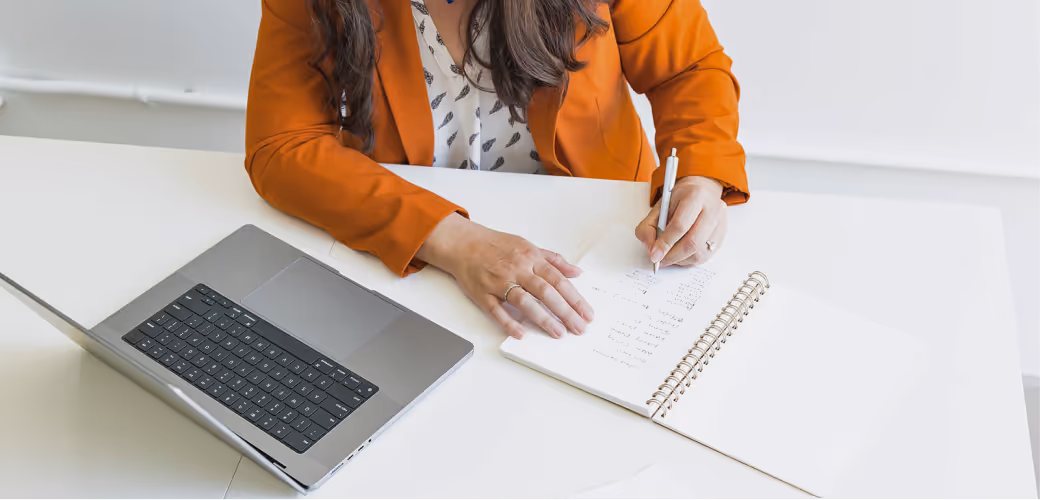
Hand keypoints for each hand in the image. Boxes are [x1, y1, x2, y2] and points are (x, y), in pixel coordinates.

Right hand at [416, 213, 593, 339]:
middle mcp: (517, 269)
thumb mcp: (528, 246)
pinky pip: (497, 310)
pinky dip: (508, 322)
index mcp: (531, 258)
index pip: (558, 280)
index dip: (574, 298)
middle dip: (565, 311)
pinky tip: (521, 334)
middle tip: (578, 328)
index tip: (587, 313)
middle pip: (546, 292)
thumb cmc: (497, 246)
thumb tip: (576, 272)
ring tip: (558, 333)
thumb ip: (553, 260)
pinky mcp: (483, 294)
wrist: (464, 244)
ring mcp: (499, 282)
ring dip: (542, 318)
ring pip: (524, 301)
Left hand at [635, 176, 727, 267]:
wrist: (702, 192)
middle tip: (660, 259)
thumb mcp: (660, 207)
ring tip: (670, 255)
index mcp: (695, 196)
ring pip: (699, 253)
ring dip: (680, 260)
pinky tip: (681, 254)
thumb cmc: (681, 199)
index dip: (665, 243)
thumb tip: (651, 249)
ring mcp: (720, 224)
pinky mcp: (722, 237)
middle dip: (672, 256)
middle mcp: (713, 209)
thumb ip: (649, 226)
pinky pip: (705, 257)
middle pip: (692, 242)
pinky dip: (689, 260)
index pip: (680, 225)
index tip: (654, 254)